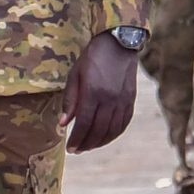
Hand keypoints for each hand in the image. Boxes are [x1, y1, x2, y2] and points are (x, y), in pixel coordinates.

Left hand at [62, 33, 138, 152]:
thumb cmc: (92, 57)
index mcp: (93, 92)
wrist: (119, 43)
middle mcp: (110, 99)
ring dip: (100, 142)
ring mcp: (123, 100)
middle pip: (98, 130)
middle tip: (77, 150)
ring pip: (112, 130)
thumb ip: (70, 100)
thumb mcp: (75, 74)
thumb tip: (63, 123)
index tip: (70, 148)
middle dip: (86, 144)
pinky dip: (114, 134)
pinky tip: (105, 138)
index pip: (84, 123)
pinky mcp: (130, 100)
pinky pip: (124, 123)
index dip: (76, 139)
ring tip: (88, 146)